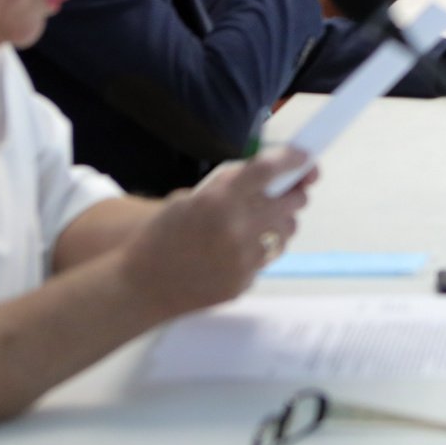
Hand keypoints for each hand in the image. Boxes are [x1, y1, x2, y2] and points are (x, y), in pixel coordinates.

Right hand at [116, 148, 313, 318]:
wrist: (141, 286)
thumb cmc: (162, 236)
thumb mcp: (189, 199)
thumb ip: (229, 185)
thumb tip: (271, 173)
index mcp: (219, 200)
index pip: (268, 170)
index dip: (293, 160)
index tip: (304, 157)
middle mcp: (237, 227)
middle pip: (292, 202)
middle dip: (292, 194)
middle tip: (285, 193)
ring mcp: (244, 257)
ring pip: (287, 231)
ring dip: (279, 223)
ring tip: (255, 225)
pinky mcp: (246, 280)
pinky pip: (269, 257)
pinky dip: (261, 250)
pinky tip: (236, 252)